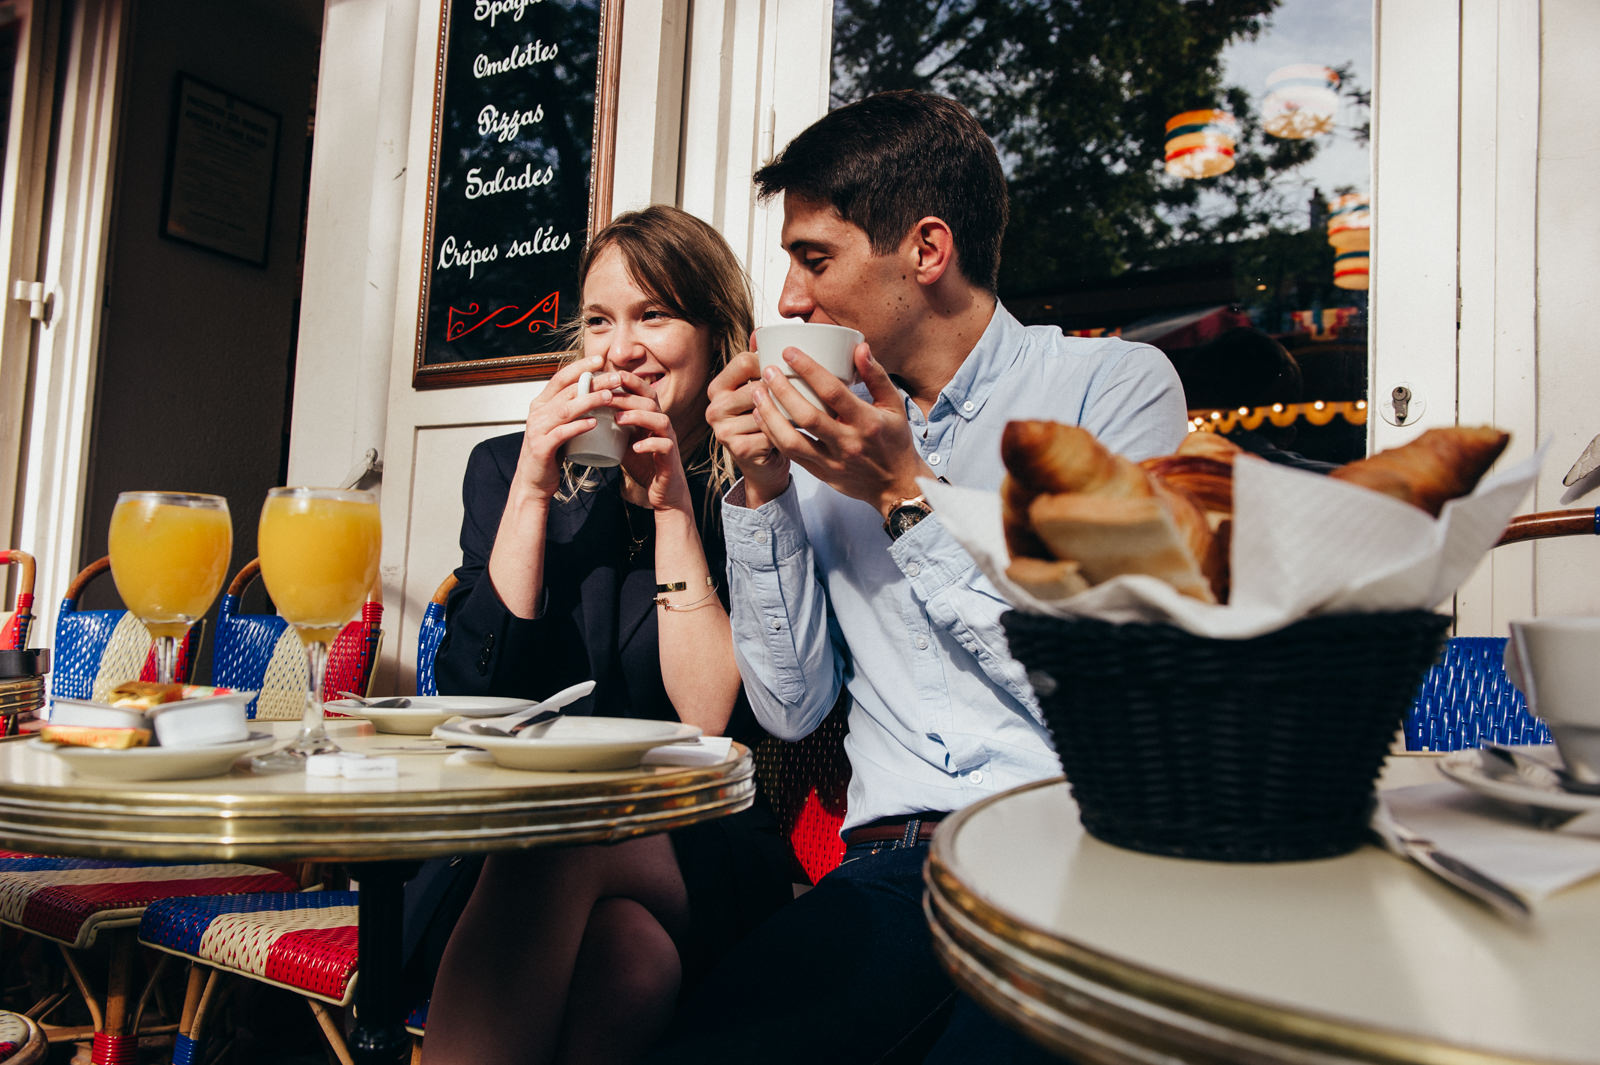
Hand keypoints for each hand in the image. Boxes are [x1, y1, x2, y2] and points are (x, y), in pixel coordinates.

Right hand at [511, 355, 615, 501]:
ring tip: (609, 396)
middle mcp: (536, 413)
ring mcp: (537, 430)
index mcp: (541, 404)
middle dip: (593, 382)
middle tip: (616, 378)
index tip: (599, 359)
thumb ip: (571, 411)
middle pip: (567, 391)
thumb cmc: (550, 454)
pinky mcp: (541, 448)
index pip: (560, 378)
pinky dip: (578, 427)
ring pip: (565, 409)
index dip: (579, 367)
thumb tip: (596, 394)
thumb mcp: (559, 426)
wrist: (533, 483)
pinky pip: (561, 434)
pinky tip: (594, 423)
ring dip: (589, 401)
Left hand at [608, 369, 693, 512]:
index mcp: (651, 418)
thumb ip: (613, 427)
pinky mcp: (671, 459)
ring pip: (661, 420)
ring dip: (638, 416)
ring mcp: (669, 441)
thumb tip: (587, 412)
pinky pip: (665, 446)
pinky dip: (650, 444)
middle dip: (628, 396)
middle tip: (606, 396)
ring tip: (617, 419)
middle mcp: (662, 426)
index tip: (610, 375)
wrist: (663, 492)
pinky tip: (634, 447)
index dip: (631, 381)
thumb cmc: (643, 464)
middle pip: (651, 402)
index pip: (644, 393)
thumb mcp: (625, 441)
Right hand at [707, 346, 790, 506]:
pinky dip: (788, 432)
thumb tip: (761, 331)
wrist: (764, 465)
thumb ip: (758, 362)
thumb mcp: (759, 390)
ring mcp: (723, 430)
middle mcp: (714, 407)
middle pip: (757, 386)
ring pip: (767, 410)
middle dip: (783, 390)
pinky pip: (771, 433)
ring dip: (789, 412)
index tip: (789, 369)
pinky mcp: (738, 449)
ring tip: (806, 413)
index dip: (771, 363)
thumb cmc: (765, 422)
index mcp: (717, 387)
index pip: (745, 361)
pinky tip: (798, 433)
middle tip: (807, 393)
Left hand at [753, 342, 931, 515]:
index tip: (789, 352)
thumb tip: (860, 347)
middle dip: (782, 391)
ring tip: (757, 394)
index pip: (833, 392)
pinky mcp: (822, 473)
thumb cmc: (895, 442)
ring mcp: (833, 461)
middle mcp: (848, 442)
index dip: (808, 369)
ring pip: (792, 441)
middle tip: (767, 371)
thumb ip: (876, 375)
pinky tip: (762, 418)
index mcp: (867, 421)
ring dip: (770, 416)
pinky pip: (791, 455)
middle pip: (807, 416)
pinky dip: (773, 435)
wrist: (897, 486)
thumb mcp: (894, 406)